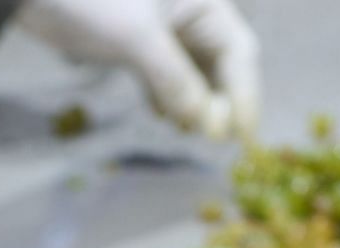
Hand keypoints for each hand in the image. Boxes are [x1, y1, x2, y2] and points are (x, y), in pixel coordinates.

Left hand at [16, 0, 259, 138]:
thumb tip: (208, 125)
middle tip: (216, 140)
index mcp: (203, 2)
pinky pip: (165, 74)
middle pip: (221, 64)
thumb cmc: (94, 1)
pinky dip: (167, 97)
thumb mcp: (139, 39)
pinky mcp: (135, 41)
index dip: (245, 95)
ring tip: (191, 132)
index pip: (239, 51)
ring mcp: (162, 28)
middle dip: (220, 102)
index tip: (242, 137)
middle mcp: (189, 13)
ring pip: (193, 72)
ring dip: (194, 104)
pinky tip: (163, 117)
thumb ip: (176, 81)